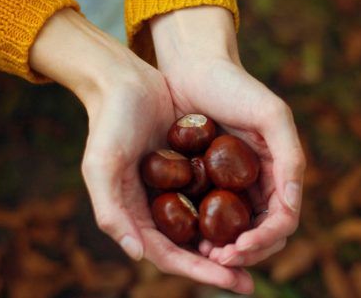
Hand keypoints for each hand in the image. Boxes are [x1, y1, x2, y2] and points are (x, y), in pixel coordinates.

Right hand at [29, 8, 252, 292]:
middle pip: (191, 249)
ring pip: (205, 228)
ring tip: (258, 254)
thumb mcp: (101, 166)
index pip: (169, 256)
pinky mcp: (191, 169)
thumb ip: (112, 211)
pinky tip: (256, 217)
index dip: (200, 273)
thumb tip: (137, 255)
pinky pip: (214, 197)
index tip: (233, 281)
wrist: (124, 82)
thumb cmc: (109, 123)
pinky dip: (231, 212)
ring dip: (229, 245)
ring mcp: (175, 189)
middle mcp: (156, 209)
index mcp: (135, 215)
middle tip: (250, 283)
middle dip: (220, 268)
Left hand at [151, 6, 305, 266]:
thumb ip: (290, 158)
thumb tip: (292, 205)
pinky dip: (204, 232)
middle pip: (261, 233)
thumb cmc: (235, 86)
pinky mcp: (204, 181)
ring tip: (204, 253)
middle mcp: (258, 183)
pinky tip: (189, 236)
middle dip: (245, 252)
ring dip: (224, 249)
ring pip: (234, 231)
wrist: (194, 67)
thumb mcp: (271, 115)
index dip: (264, 239)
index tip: (238, 248)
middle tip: (219, 258)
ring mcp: (231, 184)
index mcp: (279, 172)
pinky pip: (208, 215)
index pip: (282, 220)